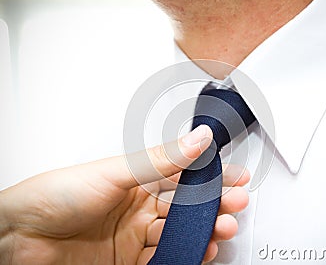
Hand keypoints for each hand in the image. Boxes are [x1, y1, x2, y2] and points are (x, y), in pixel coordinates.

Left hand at [0, 125, 248, 263]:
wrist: (18, 239)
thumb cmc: (56, 196)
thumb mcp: (114, 172)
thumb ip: (160, 160)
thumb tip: (197, 138)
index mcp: (136, 179)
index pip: (183, 174)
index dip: (211, 174)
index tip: (236, 176)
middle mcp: (138, 206)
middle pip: (185, 206)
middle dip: (214, 203)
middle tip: (236, 202)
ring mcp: (134, 235)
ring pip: (179, 232)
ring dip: (204, 230)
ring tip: (223, 228)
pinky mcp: (128, 261)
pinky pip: (164, 257)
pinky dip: (185, 255)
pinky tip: (201, 250)